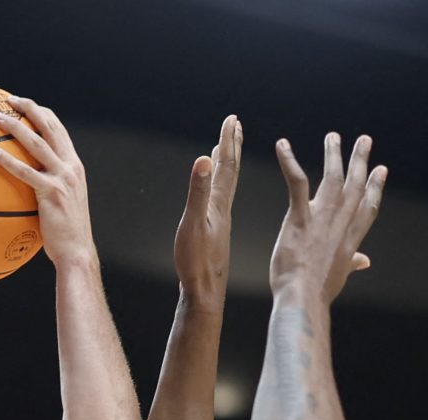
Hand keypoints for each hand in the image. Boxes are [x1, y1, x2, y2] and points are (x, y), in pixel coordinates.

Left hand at [0, 97, 94, 270]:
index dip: (41, 113)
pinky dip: (8, 160)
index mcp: (74, 166)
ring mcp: (62, 178)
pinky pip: (25, 172)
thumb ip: (48, 186)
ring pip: (37, 143)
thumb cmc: (64, 233)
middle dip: (30, 108)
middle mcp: (71, 167)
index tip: (23, 104)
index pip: (59, 130)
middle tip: (9, 99)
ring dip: (16, 127)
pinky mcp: (51, 193)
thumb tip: (24, 183)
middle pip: (50, 127)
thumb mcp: (61, 202)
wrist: (77, 251)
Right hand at [174, 116, 241, 307]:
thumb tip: (204, 159)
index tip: (232, 119)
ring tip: (224, 151)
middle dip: (231, 146)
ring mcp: (221, 223)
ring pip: (227, 187)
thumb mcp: (193, 223)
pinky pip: (221, 203)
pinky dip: (220, 190)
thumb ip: (198, 191)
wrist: (206, 294)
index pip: (225, 165)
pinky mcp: (217, 235)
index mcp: (219, 203)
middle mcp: (224, 209)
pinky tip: (217, 195)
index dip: (228, 141)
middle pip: (230, 171)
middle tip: (234, 124)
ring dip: (226, 166)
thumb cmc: (196, 261)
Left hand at [269, 132, 386, 302]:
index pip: (368, 207)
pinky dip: (289, 161)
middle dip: (360, 161)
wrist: (303, 299)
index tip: (381, 170)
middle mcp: (341, 224)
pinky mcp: (300, 217)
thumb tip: (364, 261)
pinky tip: (282, 144)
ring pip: (333, 178)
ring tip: (333, 136)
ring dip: (334, 155)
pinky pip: (297, 183)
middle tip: (364, 140)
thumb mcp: (339, 276)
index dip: (375, 187)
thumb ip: (352, 262)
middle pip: (356, 186)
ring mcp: (322, 219)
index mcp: (351, 239)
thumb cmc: (317, 292)